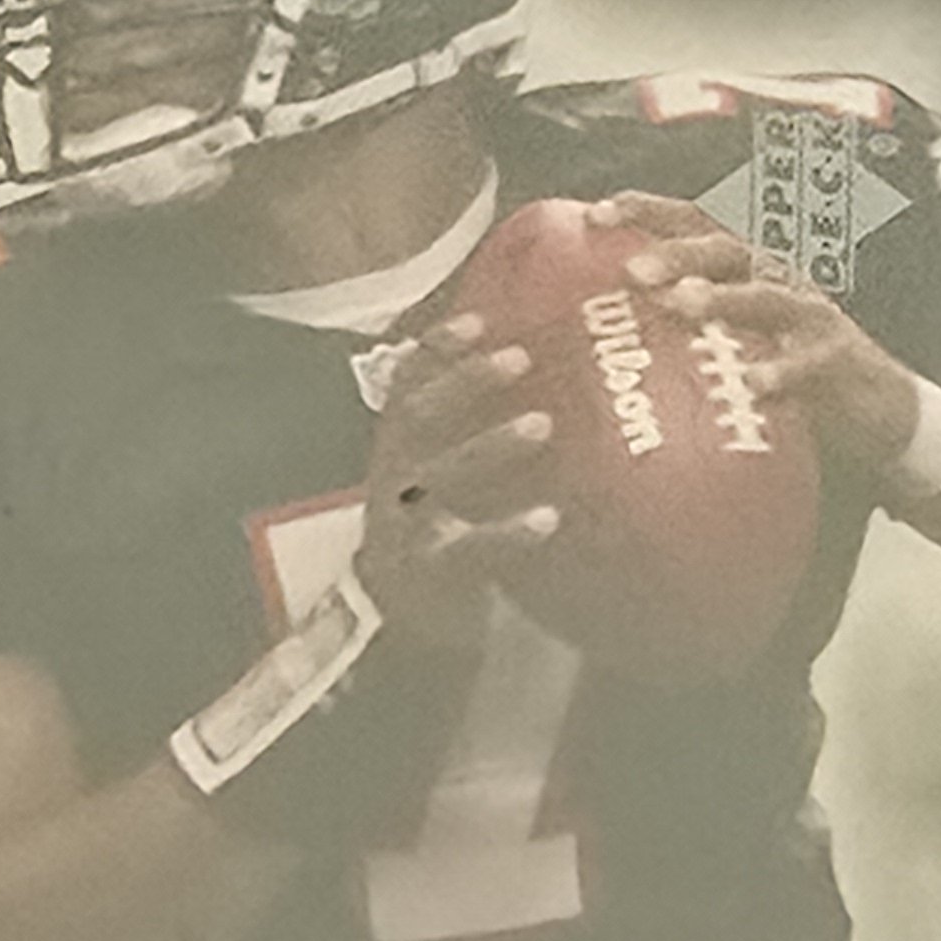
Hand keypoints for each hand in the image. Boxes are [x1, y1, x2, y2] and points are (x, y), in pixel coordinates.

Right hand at [356, 311, 560, 651]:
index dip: (436, 349)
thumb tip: (532, 368)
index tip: (480, 320)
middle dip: (464, 383)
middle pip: (417, 418)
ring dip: (490, 444)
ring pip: (440, 476)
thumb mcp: (436, 477)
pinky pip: (468, 547)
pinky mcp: (428, 573)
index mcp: (396, 449)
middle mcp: (393, 479)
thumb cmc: (437, 533)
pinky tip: (548, 518)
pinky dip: (507, 531)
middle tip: (521, 358)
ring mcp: (405, 526)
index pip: (406, 385)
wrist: (401, 621)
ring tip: (543, 423)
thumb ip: (464, 433)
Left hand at [618, 212, 922, 468]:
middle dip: (679, 253)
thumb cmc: (782, 374)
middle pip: (725, 249)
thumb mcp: (725, 346)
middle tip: (634, 271)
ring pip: (764, 296)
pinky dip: (782, 371)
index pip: (692, 224)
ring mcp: (808, 317)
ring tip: (683, 305)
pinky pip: (808, 363)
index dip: (647, 211)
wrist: (874, 410)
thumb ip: (671, 343)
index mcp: (741, 270)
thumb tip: (589, 356)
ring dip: (723, 298)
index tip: (597, 213)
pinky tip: (755, 384)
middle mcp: (774, 280)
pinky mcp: (836, 360)